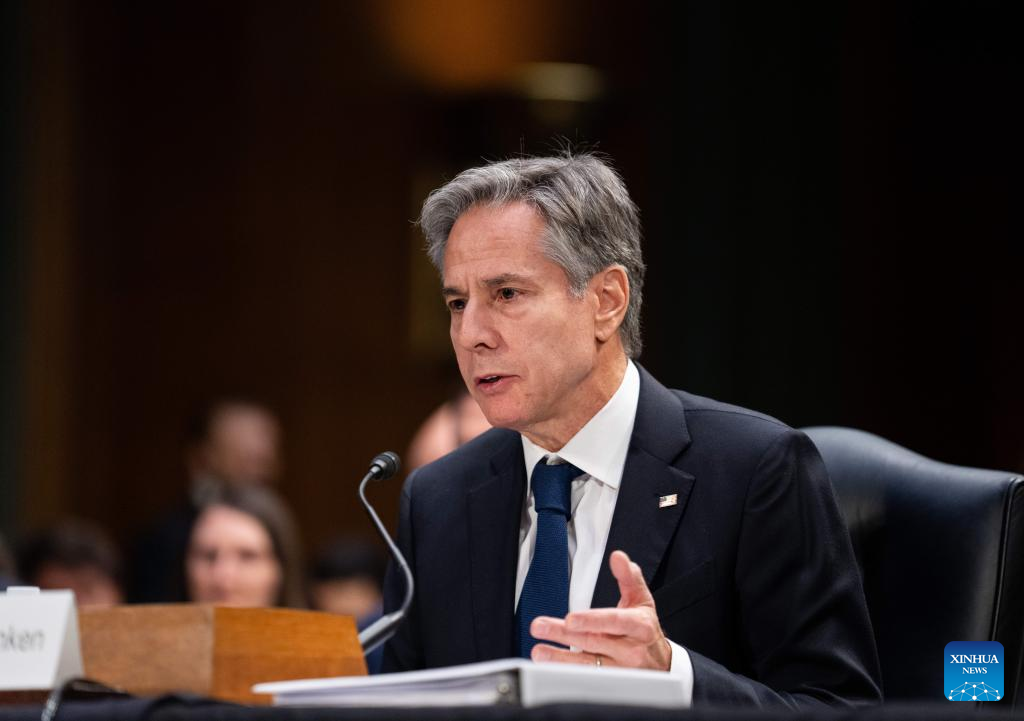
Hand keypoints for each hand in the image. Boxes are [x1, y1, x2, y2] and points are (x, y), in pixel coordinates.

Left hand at [529, 550, 671, 670]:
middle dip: (564, 635)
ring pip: (588, 664)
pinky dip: (567, 672)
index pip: (614, 622)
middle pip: (594, 641)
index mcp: (640, 626)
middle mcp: (631, 650)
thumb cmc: (645, 629)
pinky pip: (588, 678)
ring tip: (539, 650)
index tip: (570, 619)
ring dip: (560, 658)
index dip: (592, 621)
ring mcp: (622, 670)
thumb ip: (628, 577)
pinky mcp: (612, 684)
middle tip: (540, 627)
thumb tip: (618, 557)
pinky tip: (549, 666)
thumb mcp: (642, 600)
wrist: (662, 665)